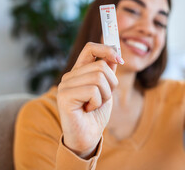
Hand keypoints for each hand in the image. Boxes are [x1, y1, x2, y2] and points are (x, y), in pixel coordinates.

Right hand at [57, 42, 123, 158]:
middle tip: (103, 98)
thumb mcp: (106, 89)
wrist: (88, 137)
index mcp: (79, 71)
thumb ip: (107, 71)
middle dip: (111, 84)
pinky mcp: (64, 96)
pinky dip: (97, 102)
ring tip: (95, 105)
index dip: (107, 49)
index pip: (90, 48)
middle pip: (101, 65)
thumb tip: (115, 53)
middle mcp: (70, 76)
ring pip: (99, 77)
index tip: (119, 59)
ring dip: (105, 95)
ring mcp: (65, 85)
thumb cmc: (96, 114)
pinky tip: (88, 110)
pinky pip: (93, 90)